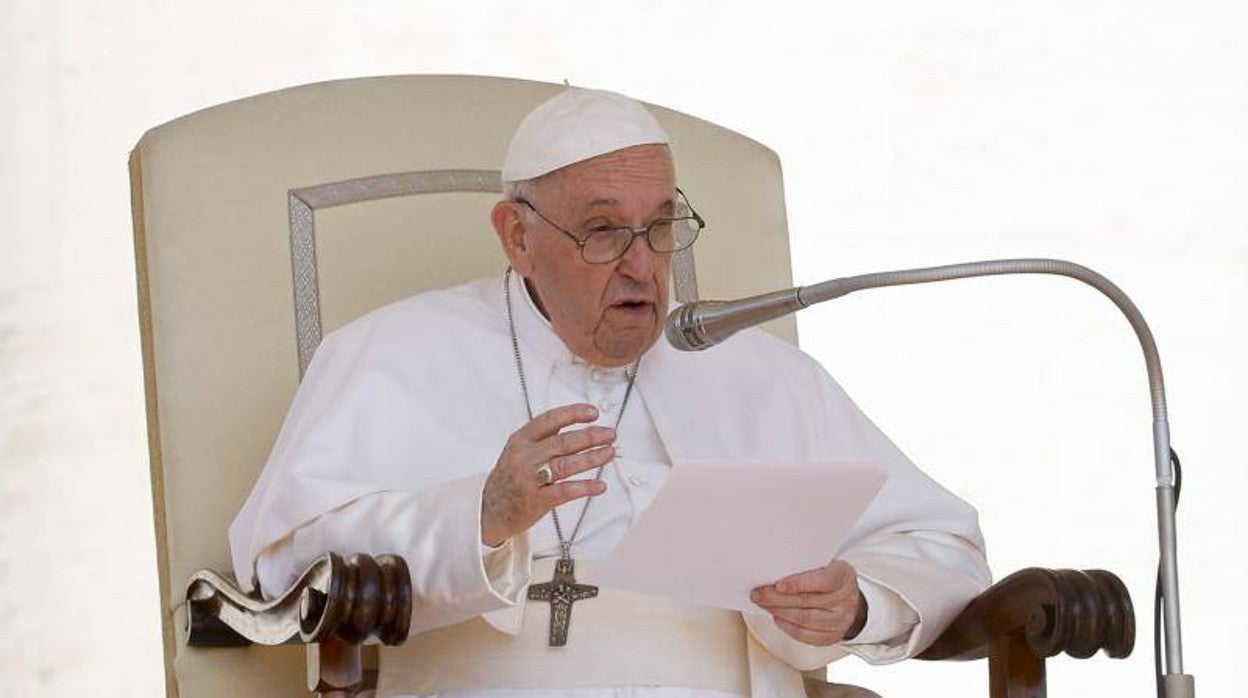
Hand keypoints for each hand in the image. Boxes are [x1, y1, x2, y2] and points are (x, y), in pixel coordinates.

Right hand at [481, 403, 615, 546]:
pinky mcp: (536, 501)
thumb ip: (542, 437)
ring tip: (610, 453)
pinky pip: (566, 491)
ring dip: (592, 458)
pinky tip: (600, 485)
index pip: (550, 420)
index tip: (594, 413)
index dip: (574, 414)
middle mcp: (524, 457)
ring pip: (567, 464)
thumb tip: (574, 422)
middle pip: (563, 442)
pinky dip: (585, 487)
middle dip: (591, 436)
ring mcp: (530, 479)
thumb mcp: (517, 451)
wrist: (489, 511)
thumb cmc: (509, 479)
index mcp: (520, 440)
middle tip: (610, 434)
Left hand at [750, 560, 867, 645]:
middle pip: (808, 601)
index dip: (799, 583)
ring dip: (779, 612)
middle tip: (759, 594)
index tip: (778, 585)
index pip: (824, 580)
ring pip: (805, 620)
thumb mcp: (824, 565)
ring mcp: (841, 620)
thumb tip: (773, 571)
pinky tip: (777, 617)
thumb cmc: (829, 578)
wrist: (848, 599)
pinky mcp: (832, 636)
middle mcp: (845, 599)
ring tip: (764, 604)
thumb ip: (805, 567)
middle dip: (778, 598)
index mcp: (844, 576)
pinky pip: (806, 635)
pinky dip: (787, 627)